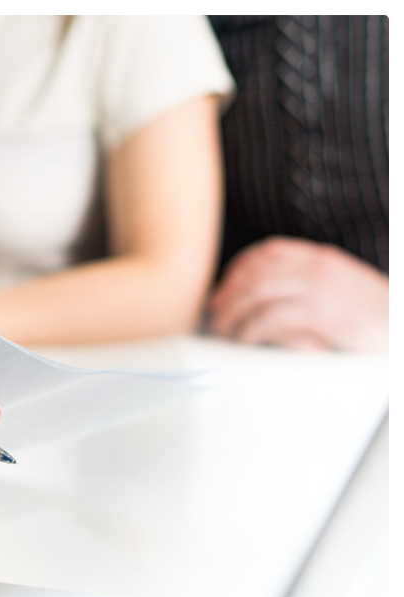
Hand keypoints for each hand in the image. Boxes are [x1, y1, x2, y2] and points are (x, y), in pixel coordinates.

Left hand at [208, 237, 387, 351]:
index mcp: (321, 258)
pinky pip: (272, 318)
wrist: (402, 329)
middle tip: (214, 313)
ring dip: (233, 313)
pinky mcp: (321, 314)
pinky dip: (251, 330)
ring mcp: (319, 288)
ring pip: (257, 293)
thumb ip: (310, 286)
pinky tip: (245, 340)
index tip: (224, 286)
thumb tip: (273, 300)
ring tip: (223, 330)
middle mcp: (317, 266)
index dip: (239, 268)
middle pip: (255, 271)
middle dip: (228, 293)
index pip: (269, 251)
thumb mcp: (344, 290)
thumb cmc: (378, 317)